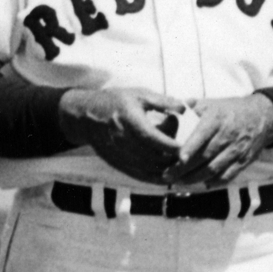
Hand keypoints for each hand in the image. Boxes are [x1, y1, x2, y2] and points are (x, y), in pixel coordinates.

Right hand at [57, 85, 185, 183]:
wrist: (87, 116)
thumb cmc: (116, 102)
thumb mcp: (139, 94)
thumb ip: (163, 101)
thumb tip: (185, 107)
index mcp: (129, 119)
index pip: (152, 137)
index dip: (170, 145)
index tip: (184, 146)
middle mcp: (122, 139)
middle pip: (152, 156)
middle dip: (171, 158)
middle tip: (184, 153)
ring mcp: (118, 153)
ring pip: (147, 168)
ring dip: (164, 168)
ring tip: (176, 162)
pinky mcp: (117, 163)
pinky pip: (139, 175)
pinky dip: (154, 177)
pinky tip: (165, 173)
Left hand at [162, 93, 272, 187]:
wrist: (263, 116)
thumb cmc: (230, 110)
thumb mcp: (212, 103)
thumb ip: (190, 108)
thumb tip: (168, 110)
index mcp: (217, 118)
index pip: (202, 135)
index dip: (190, 148)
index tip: (178, 159)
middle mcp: (228, 135)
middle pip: (205, 156)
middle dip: (184, 169)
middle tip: (167, 175)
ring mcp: (237, 149)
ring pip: (214, 169)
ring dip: (195, 178)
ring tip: (180, 182)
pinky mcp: (244, 161)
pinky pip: (228, 176)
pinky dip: (214, 182)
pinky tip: (202, 183)